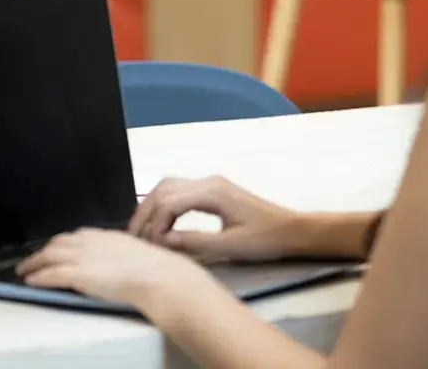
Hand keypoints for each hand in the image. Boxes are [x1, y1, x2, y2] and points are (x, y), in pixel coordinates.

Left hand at [16, 227, 210, 310]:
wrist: (152, 274)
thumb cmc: (149, 265)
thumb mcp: (127, 249)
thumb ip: (114, 251)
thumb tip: (112, 258)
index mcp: (99, 235)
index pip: (72, 237)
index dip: (60, 245)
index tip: (54, 250)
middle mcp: (85, 241)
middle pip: (56, 244)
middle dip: (43, 252)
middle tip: (34, 260)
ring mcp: (79, 256)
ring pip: (48, 256)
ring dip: (33, 263)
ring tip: (24, 270)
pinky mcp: (76, 273)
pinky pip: (50, 274)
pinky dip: (37, 276)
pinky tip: (30, 280)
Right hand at [130, 175, 299, 260]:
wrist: (293, 230)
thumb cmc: (265, 240)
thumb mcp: (230, 246)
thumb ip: (193, 241)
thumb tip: (162, 241)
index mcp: (211, 192)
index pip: (169, 202)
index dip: (155, 223)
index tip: (152, 245)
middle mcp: (206, 181)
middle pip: (163, 189)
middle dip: (146, 213)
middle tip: (134, 236)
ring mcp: (209, 183)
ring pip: (168, 187)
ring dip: (152, 206)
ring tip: (143, 229)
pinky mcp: (212, 190)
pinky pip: (178, 191)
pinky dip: (164, 205)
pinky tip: (162, 222)